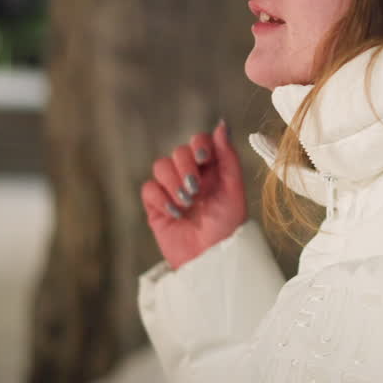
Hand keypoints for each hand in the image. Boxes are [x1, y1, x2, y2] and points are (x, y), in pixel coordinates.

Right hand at [141, 119, 246, 269]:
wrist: (211, 258)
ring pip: (160, 166)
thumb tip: (221, 124)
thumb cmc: (228, 226)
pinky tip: (176, 213)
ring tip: (187, 203)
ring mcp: (172, 190)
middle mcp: (192, 176)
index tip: (203, 158)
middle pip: (178, 151)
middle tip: (196, 189)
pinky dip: (161, 198)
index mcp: (212, 169)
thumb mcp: (233, 189)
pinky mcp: (156, 206)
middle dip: (185, 167)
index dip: (198, 144)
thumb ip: (228, 157)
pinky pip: (148, 188)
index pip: (199, 142)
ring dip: (173, 182)